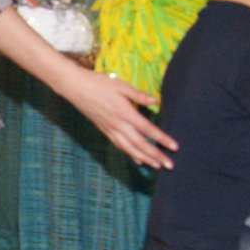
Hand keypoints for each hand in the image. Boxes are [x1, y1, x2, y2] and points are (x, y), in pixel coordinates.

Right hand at [54, 65, 175, 169]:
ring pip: (129, 148)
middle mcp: (118, 124)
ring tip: (156, 166)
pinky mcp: (104, 130)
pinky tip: (138, 159)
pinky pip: (119, 146)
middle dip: (156, 155)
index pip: (147, 129)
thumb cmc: (99, 83)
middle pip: (140, 144)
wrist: (76, 88)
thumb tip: (155, 101)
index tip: (174, 147)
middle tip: (169, 165)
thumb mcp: (120, 85)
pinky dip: (130, 154)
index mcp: (125, 112)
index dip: (162, 139)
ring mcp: (110, 129)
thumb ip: (138, 95)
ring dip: (144, 158)